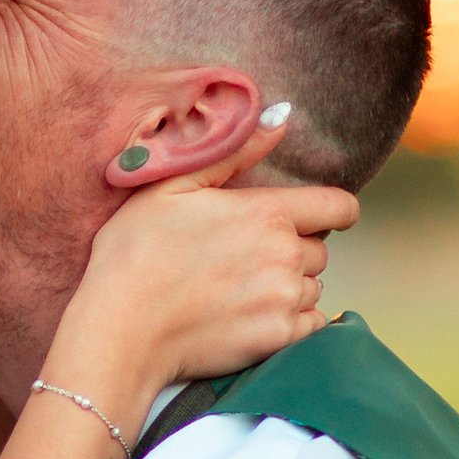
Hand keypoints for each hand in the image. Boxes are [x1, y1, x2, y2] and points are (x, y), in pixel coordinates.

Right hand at [56, 147, 356, 409]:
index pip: (338, 207)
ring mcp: (283, 301)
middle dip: (293, 250)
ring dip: (290, 287)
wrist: (120, 329)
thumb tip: (282, 118)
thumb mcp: (173, 186)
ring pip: (313, 288)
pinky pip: (310, 326)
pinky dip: (291, 322)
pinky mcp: (277, 339)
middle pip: (319, 250)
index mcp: (266, 213)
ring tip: (239, 289)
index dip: (333, 211)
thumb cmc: (135, 254)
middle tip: (245, 259)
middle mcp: (285, 256)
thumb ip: (234, 151)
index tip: (317, 219)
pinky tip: (251, 316)